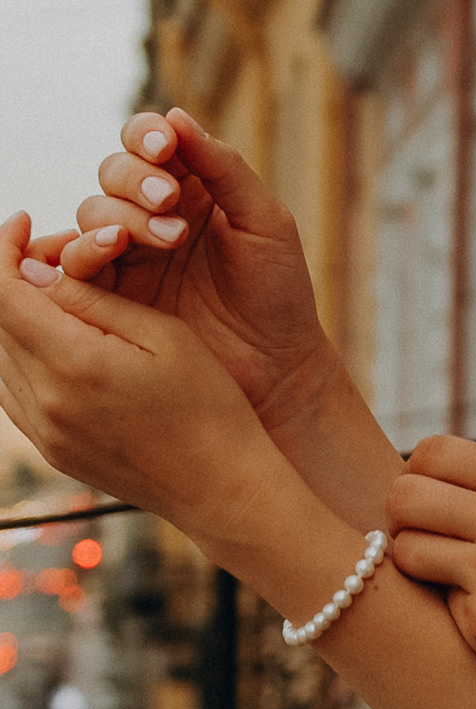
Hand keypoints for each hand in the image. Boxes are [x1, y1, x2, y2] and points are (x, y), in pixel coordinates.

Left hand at [0, 213, 271, 534]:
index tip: (22, 221)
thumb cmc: (209, 404)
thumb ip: (93, 299)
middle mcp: (45, 401)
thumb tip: (37, 272)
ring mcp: (42, 432)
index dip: (3, 248)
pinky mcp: (49, 449)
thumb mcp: (162, 334)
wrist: (220, 486)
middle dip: (7, 276)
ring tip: (45, 290)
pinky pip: (10, 390)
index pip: (5, 292)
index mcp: (74, 364)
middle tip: (38, 249)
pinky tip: (49, 336)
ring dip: (11, 315)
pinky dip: (17, 352)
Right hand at [41, 110, 337, 430]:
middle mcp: (152, 215)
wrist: (275, 368)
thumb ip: (224, 169)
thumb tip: (176, 115)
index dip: (146, 135)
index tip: (163, 145)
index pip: (149, 143)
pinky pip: (77, 262)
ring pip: (93, 212)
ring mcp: (127, 255)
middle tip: (170, 203)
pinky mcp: (110, 296)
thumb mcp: (264, 223)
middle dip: (136, 180)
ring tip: (169, 238)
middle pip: (114, 173)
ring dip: (121, 214)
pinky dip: (85, 248)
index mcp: (192, 188)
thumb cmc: (278, 293)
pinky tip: (115, 249)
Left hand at [385, 437, 475, 708]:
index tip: (434, 510)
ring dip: (419, 570)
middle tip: (429, 550)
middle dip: (404, 523)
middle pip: (402, 495)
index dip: (419, 480)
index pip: (432, 452)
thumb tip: (441, 481)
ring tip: (455, 587)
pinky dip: (454, 615)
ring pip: (404, 550)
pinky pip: (434, 605)